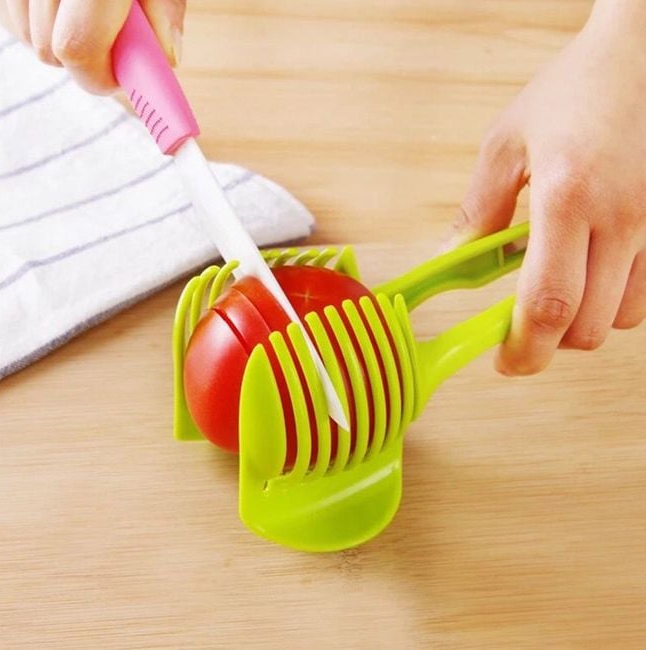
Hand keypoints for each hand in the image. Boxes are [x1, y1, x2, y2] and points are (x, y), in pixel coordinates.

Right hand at [5, 0, 185, 93]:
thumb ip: (166, 11)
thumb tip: (168, 60)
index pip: (79, 50)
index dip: (102, 78)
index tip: (121, 82)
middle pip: (53, 51)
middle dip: (89, 57)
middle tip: (115, 35)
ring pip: (30, 38)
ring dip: (62, 37)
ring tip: (86, 5)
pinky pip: (10, 18)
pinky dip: (35, 18)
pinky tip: (60, 0)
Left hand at [444, 0, 645, 375]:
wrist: (641, 55)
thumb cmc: (572, 92)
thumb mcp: (506, 144)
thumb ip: (478, 209)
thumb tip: (454, 258)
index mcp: (567, 198)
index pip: (547, 303)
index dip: (523, 348)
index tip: (503, 360)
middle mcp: (620, 218)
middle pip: (588, 327)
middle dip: (548, 341)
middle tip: (520, 326)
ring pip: (623, 319)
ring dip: (583, 322)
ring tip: (556, 293)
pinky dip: (614, 301)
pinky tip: (591, 275)